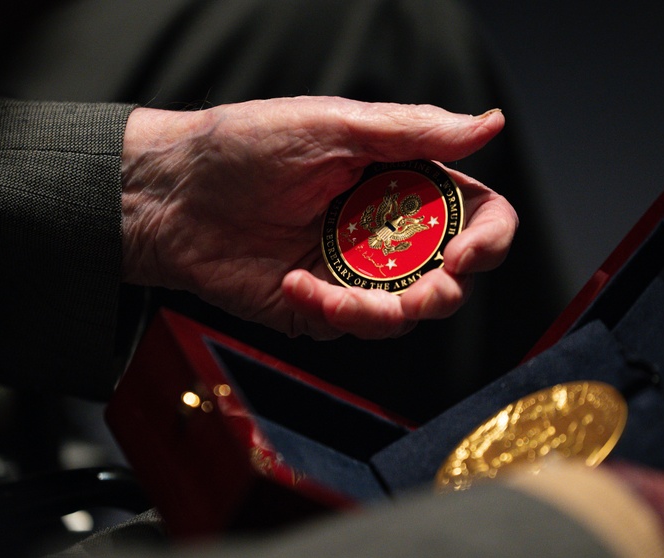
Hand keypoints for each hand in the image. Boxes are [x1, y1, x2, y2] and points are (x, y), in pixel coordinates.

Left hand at [120, 96, 516, 338]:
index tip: (466, 254)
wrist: (172, 197)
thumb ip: (414, 133)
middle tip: (425, 291)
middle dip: (444, 292)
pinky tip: (291, 284)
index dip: (488, 240)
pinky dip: (330, 311)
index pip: (475, 214)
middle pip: (452, 276)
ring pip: (406, 313)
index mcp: (401, 181)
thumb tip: (491, 125)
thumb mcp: (334, 125)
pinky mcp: (319, 306)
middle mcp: (386, 230)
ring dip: (383, 311)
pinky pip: (350, 325)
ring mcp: (353, 272)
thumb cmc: (245, 147)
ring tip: (333, 290)